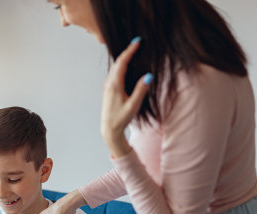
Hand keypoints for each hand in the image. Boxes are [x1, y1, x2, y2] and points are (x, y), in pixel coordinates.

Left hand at [101, 38, 151, 156]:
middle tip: (136, 43)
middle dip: (127, 52)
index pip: (122, 63)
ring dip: (123, 58)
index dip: (130, 51)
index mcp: (114, 85)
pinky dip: (120, 66)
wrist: (109, 129)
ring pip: (115, 67)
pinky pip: (114, 73)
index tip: (137, 42)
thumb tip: (148, 76)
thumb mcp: (133, 105)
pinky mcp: (108, 90)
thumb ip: (141, 90)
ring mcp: (107, 86)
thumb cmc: (121, 119)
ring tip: (133, 51)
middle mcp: (109, 83)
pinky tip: (126, 66)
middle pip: (118, 62)